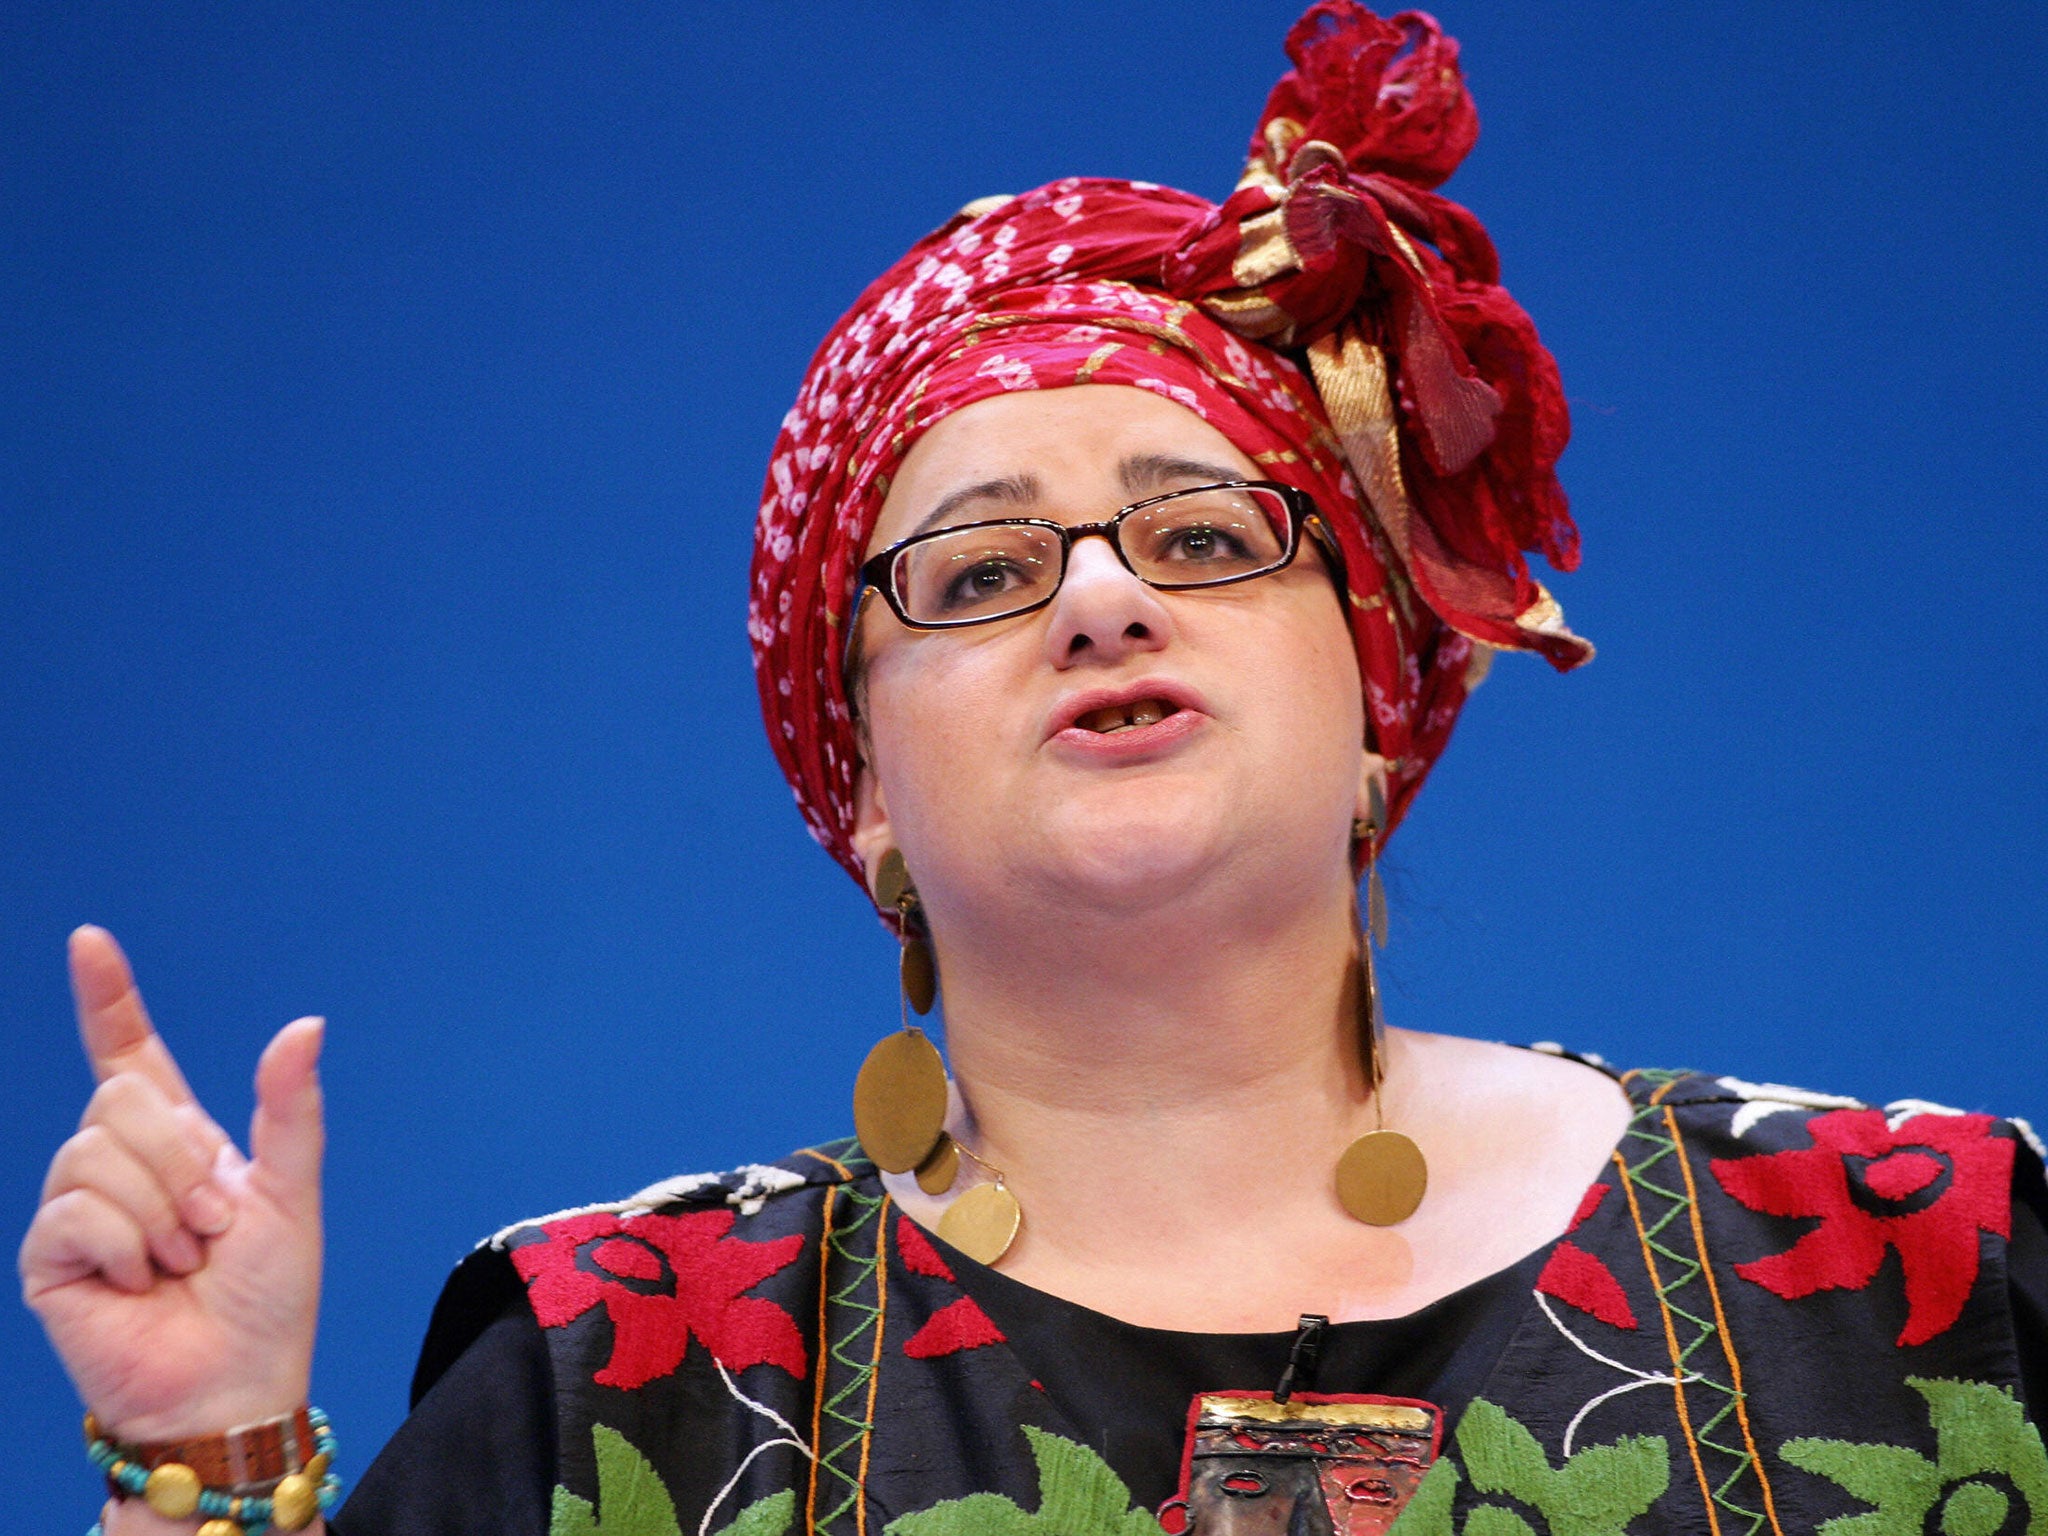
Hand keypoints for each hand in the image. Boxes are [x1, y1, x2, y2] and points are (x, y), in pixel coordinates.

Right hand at [19, 927, 324, 1443]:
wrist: (234, 1382)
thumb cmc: (269, 1297)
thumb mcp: (294, 1193)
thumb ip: (291, 1109)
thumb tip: (304, 1024)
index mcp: (179, 1141)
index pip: (128, 1054)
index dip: (106, 998)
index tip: (89, 941)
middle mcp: (122, 1165)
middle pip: (119, 1101)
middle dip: (181, 1164)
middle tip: (209, 1228)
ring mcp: (80, 1209)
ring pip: (95, 1152)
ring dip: (159, 1213)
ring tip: (179, 1260)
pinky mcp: (51, 1257)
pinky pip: (75, 1212)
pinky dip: (124, 1247)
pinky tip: (138, 1282)